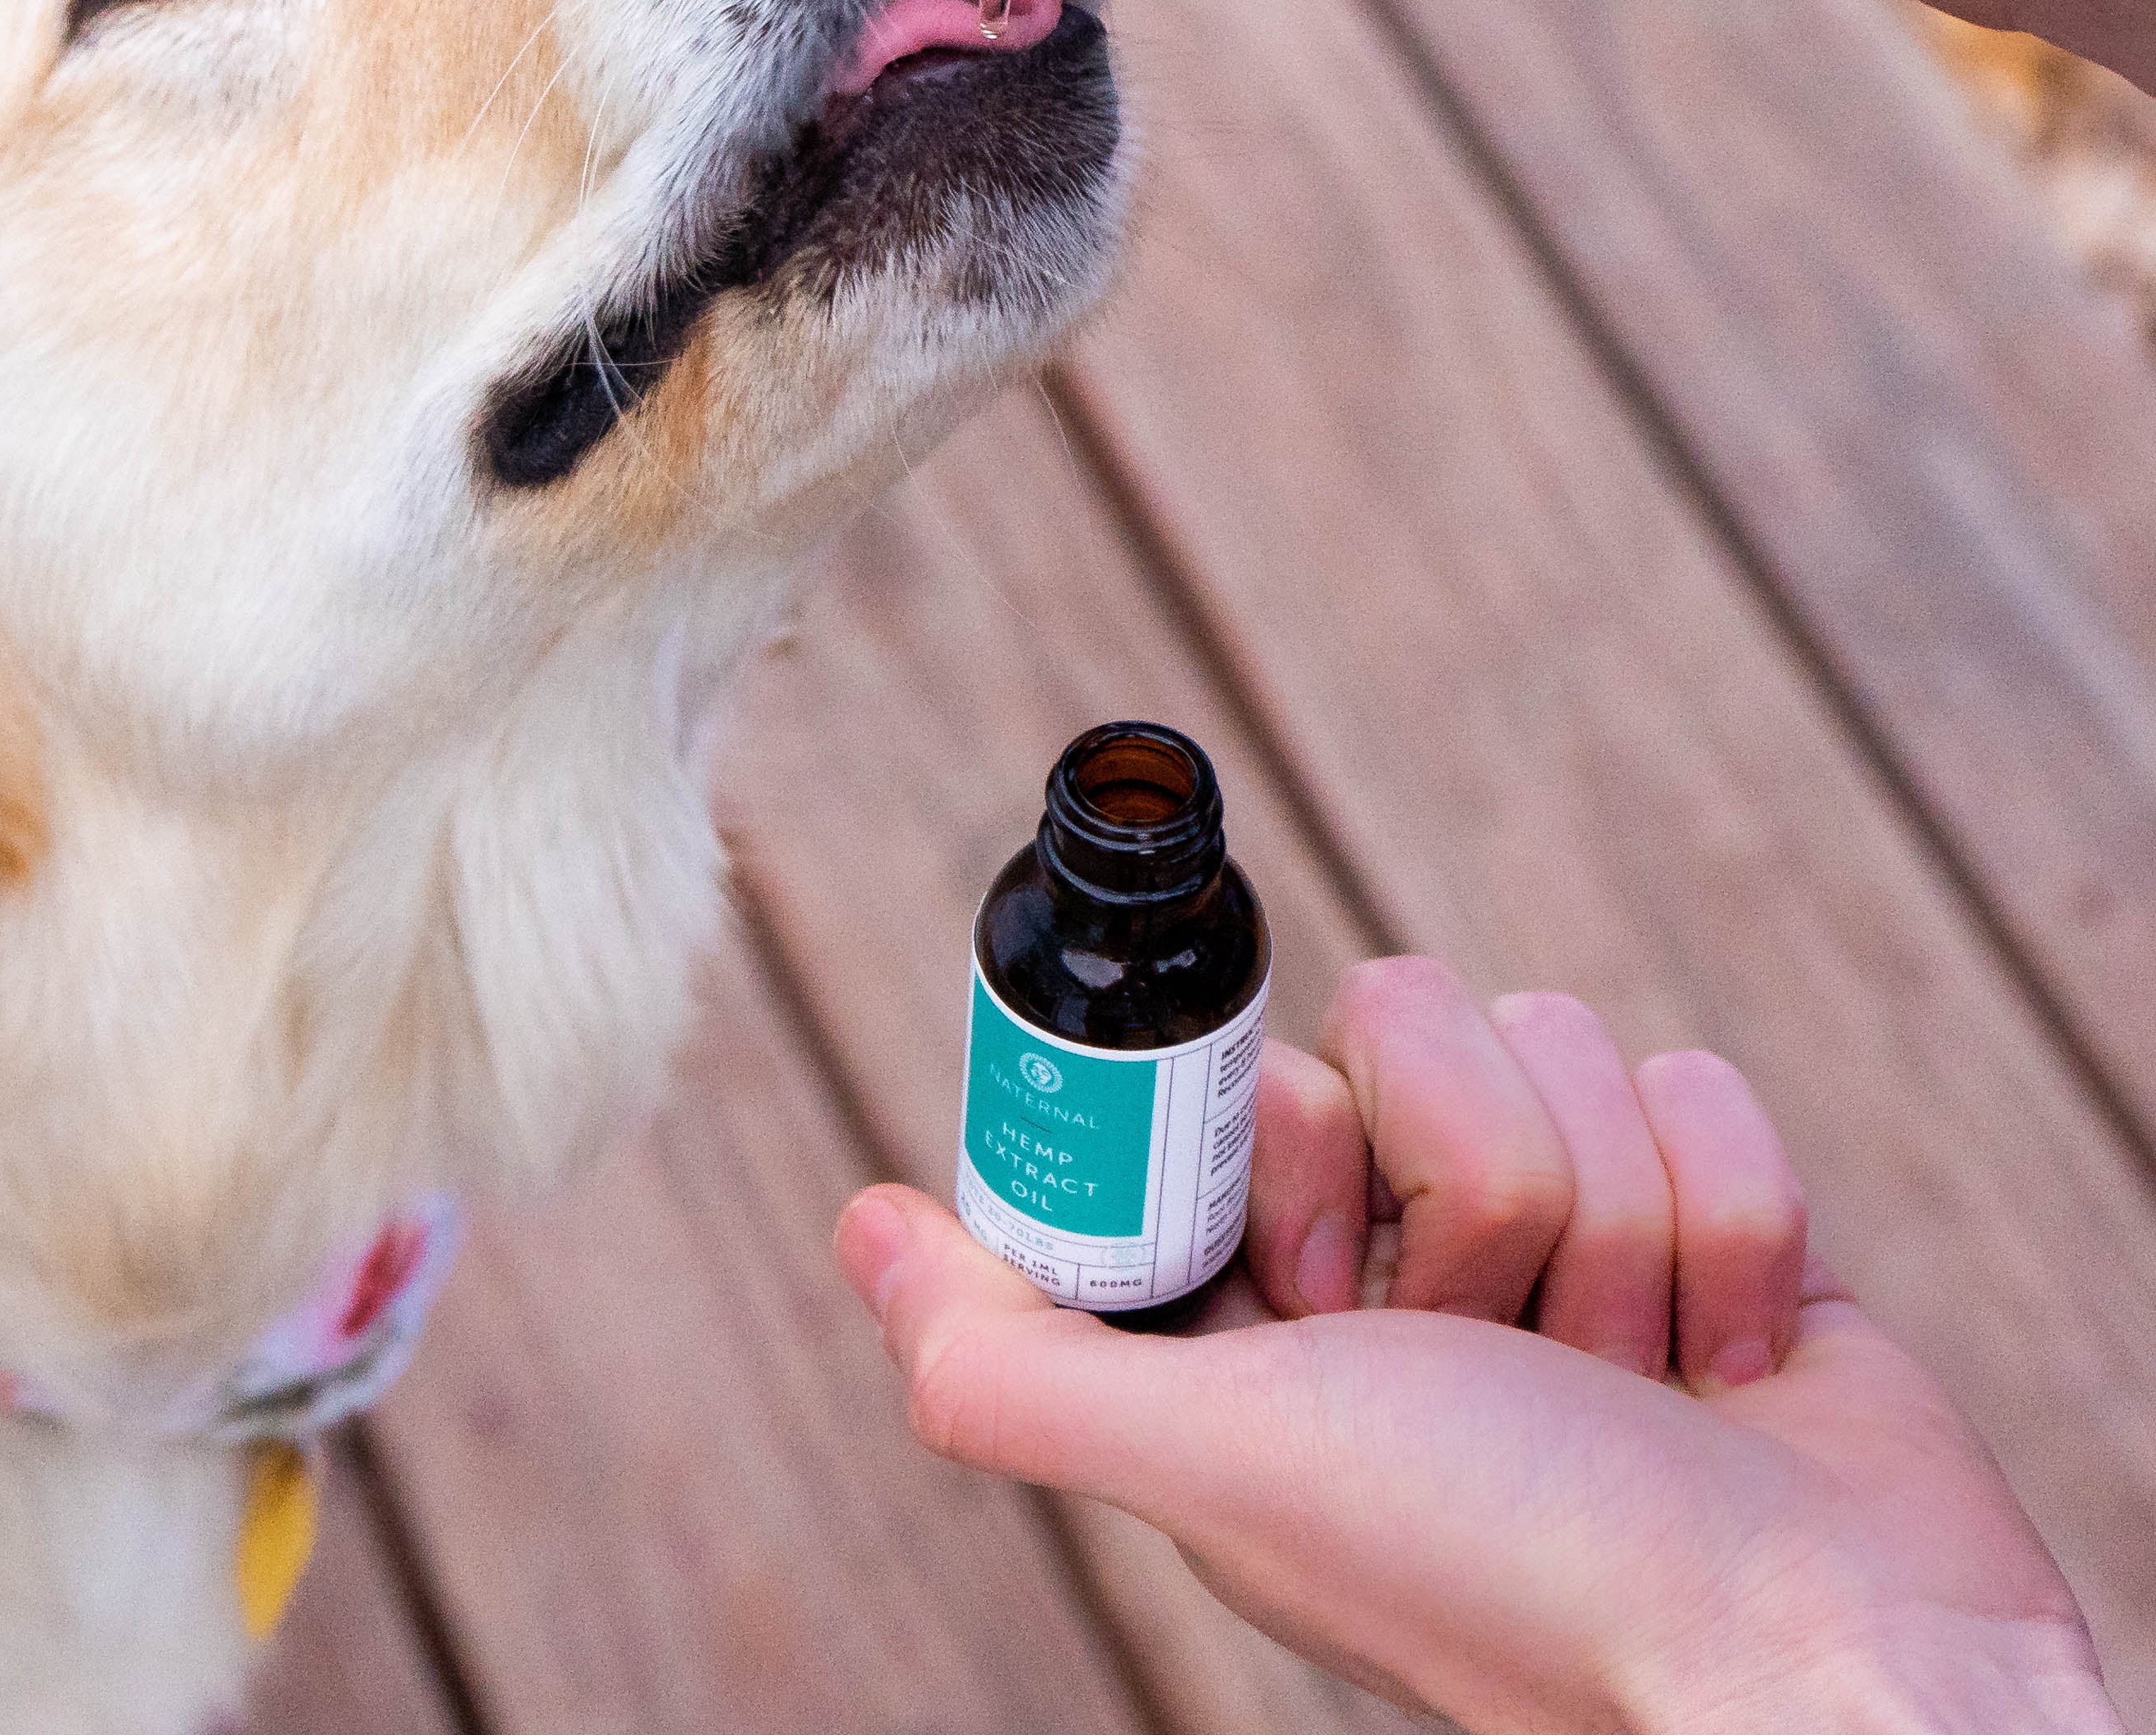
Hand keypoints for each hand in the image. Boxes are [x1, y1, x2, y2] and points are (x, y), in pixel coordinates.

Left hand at [836, 958, 2116, 1733]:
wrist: (1812, 1650)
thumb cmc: (1510, 1569)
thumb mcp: (1226, 1462)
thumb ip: (1015, 1360)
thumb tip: (861, 1221)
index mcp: (1267, 1302)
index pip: (1241, 1074)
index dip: (1292, 1154)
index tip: (1333, 1294)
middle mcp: (1402, 1250)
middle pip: (1403, 1024)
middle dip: (1471, 1193)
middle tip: (1495, 1355)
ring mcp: (1563, 1227)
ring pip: (1549, 1039)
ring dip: (1611, 1222)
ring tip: (1627, 1382)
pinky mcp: (1704, 1209)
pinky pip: (1687, 1079)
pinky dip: (1732, 1227)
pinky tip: (1727, 1363)